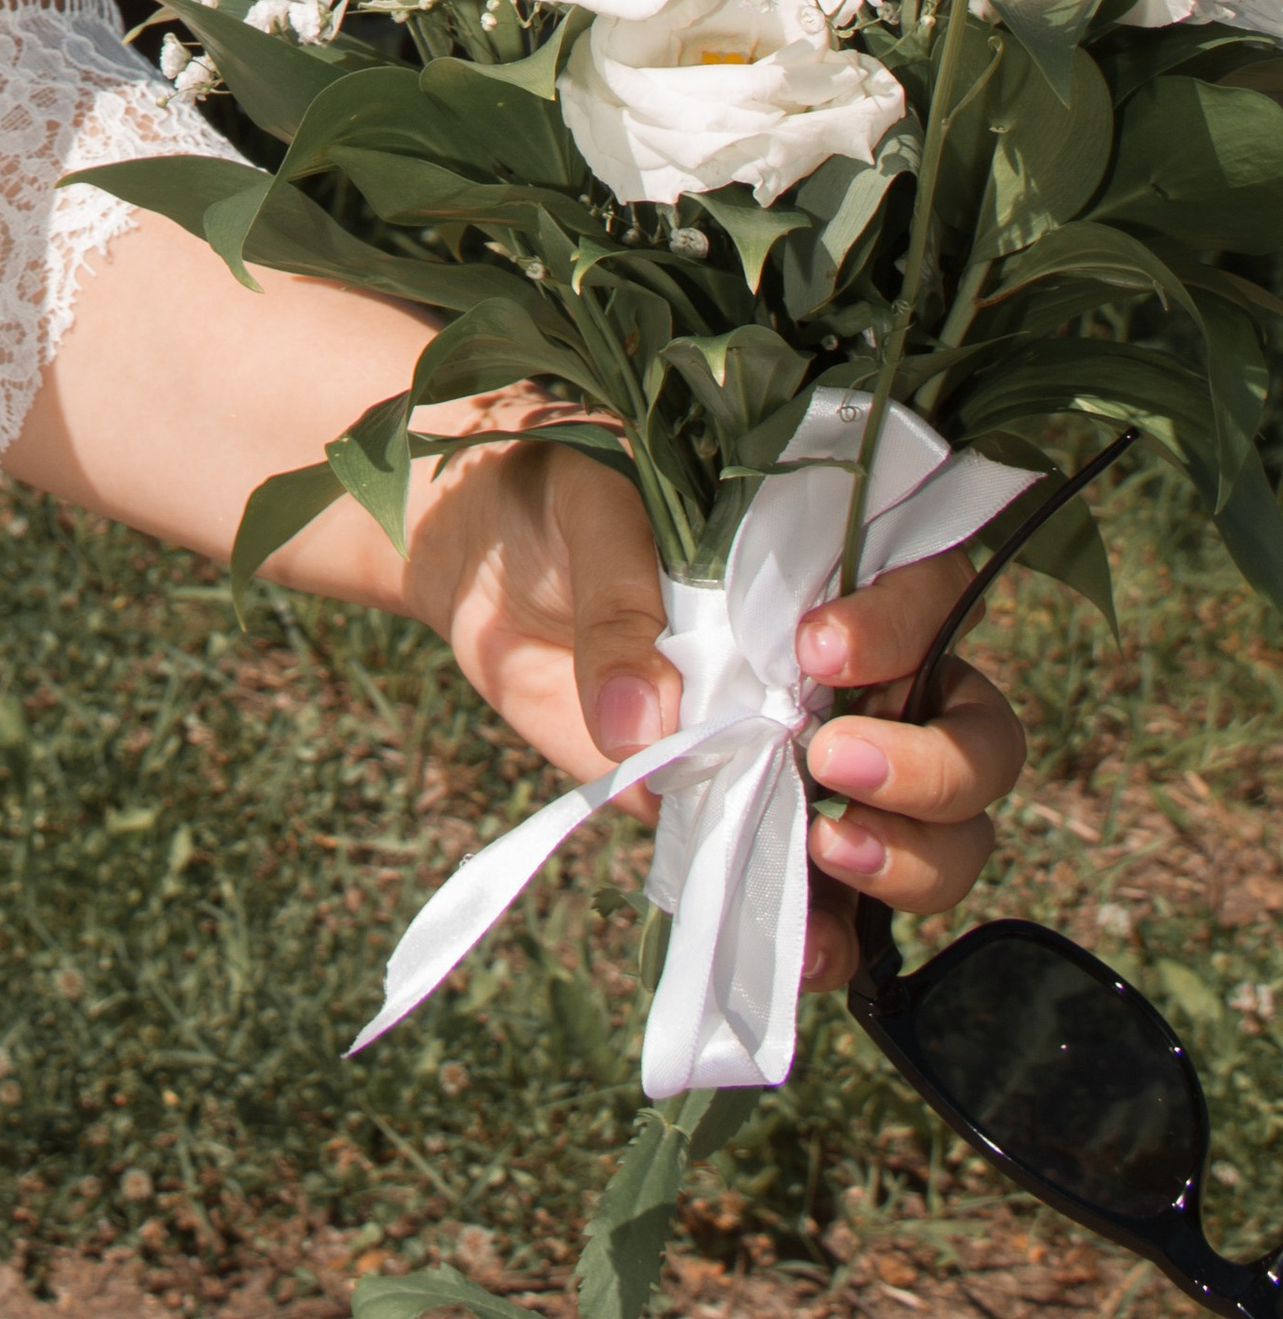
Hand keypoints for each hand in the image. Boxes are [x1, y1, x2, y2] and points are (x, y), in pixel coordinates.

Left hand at [409, 433, 1027, 991]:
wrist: (493, 575)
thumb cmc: (565, 512)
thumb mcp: (594, 520)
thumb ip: (623, 606)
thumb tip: (641, 721)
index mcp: (841, 570)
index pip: (934, 595)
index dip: (902, 629)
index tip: (816, 650)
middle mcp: (859, 674)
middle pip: (973, 737)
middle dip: (931, 767)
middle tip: (831, 760)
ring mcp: (818, 765)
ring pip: (940, 835)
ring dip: (908, 859)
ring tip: (826, 849)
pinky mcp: (762, 833)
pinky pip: (837, 910)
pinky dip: (833, 941)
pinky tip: (800, 952)